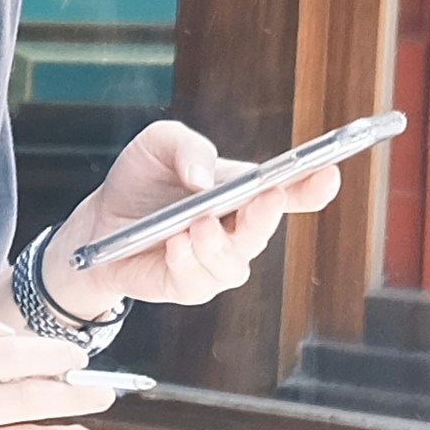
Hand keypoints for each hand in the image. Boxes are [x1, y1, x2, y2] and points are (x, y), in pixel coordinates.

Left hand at [48, 117, 352, 317]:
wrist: (100, 220)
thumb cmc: (142, 179)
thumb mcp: (157, 144)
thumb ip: (184, 146)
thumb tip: (201, 177)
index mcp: (246, 192)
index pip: (292, 191)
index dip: (314, 185)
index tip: (329, 172)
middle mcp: (240, 230)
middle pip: (265, 226)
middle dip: (267, 214)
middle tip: (266, 196)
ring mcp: (218, 261)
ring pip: (234, 262)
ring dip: (219, 243)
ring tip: (199, 223)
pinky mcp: (190, 285)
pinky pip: (198, 281)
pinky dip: (187, 261)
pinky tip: (175, 243)